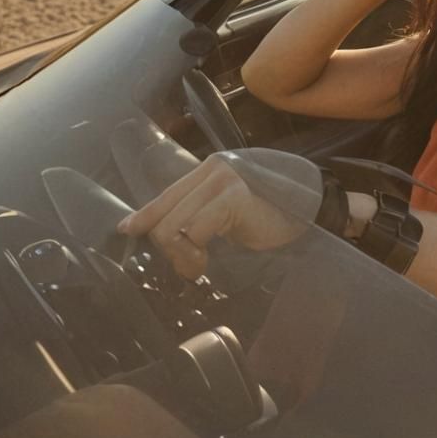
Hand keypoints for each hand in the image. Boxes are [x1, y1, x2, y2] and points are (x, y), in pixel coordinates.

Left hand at [117, 154, 302, 279]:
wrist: (309, 210)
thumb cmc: (268, 216)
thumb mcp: (226, 214)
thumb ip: (199, 215)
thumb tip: (159, 232)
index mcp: (208, 172)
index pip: (166, 195)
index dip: (144, 215)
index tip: (127, 230)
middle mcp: (212, 170)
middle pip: (164, 215)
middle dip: (169, 250)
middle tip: (191, 268)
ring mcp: (223, 180)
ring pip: (174, 225)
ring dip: (182, 256)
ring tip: (199, 266)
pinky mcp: (234, 196)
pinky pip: (196, 231)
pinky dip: (195, 252)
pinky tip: (208, 260)